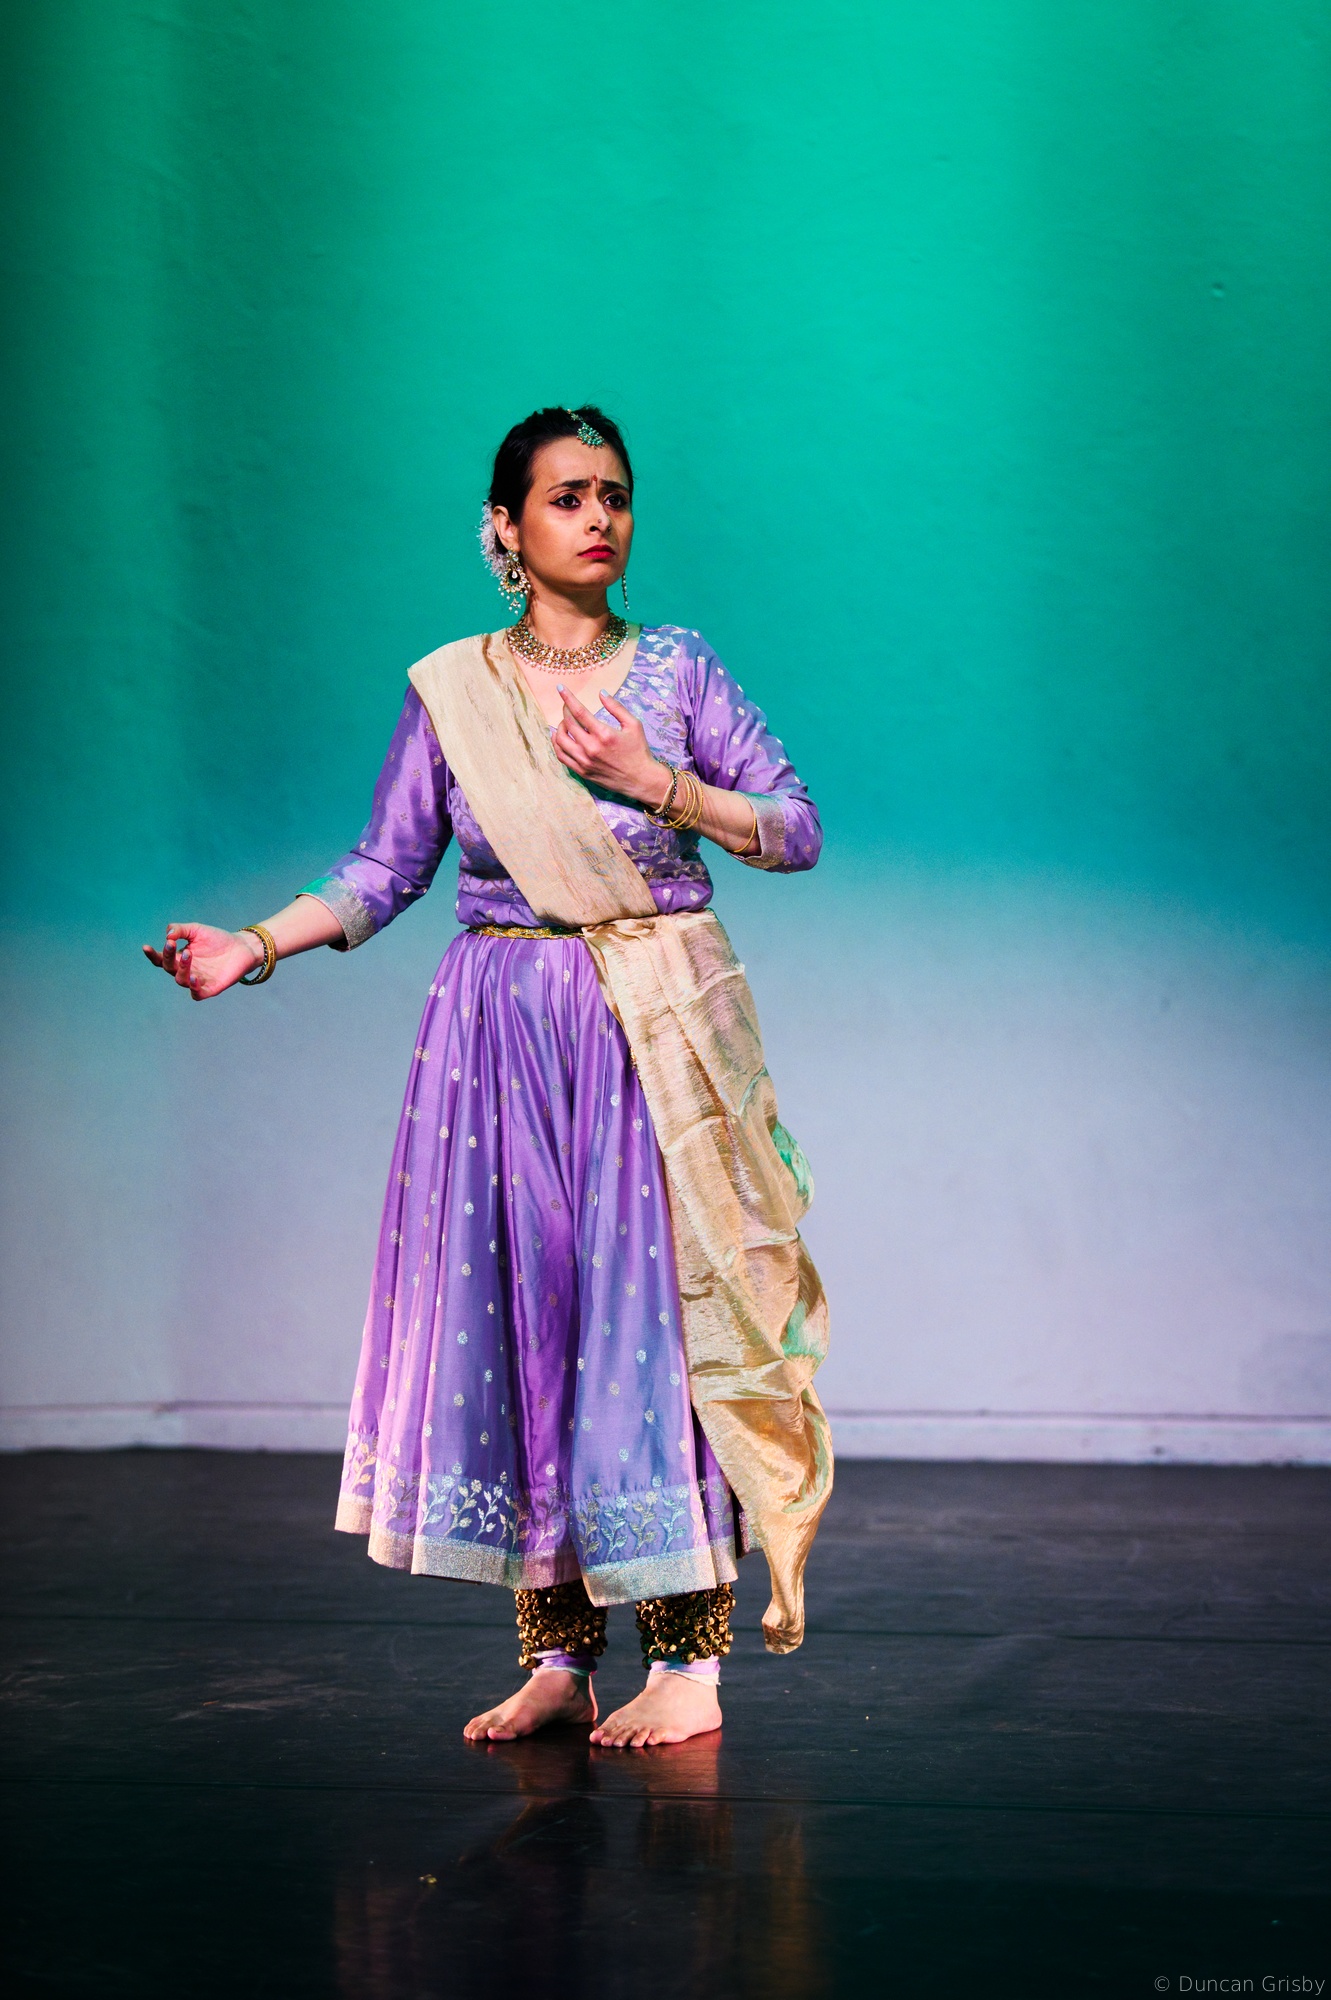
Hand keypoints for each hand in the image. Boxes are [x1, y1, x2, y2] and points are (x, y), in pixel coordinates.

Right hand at [142, 922, 261, 1000]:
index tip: (146, 946)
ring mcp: (197, 980)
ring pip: (181, 980)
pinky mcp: (211, 989)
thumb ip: (180, 930)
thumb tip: (167, 933)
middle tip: (172, 944)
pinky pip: (197, 994)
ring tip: (188, 955)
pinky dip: (194, 989)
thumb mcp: (196, 930)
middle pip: (169, 968)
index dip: (152, 955)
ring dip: (182, 969)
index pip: (161, 959)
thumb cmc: (217, 939)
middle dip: (168, 957)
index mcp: (179, 958)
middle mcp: (186, 971)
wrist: (242, 947)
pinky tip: (195, 978)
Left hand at [551, 689, 669, 807]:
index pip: (579, 711)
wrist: (640, 780)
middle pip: (568, 724)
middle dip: (564, 710)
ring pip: (560, 740)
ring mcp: (585, 761)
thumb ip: (616, 707)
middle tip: (566, 705)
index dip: (568, 698)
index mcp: (604, 734)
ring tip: (564, 721)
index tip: (561, 688)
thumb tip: (601, 692)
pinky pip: (562, 756)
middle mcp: (591, 748)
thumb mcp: (633, 725)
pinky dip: (556, 744)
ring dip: (559, 727)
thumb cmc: (639, 751)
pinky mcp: (582, 771)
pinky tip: (559, 737)